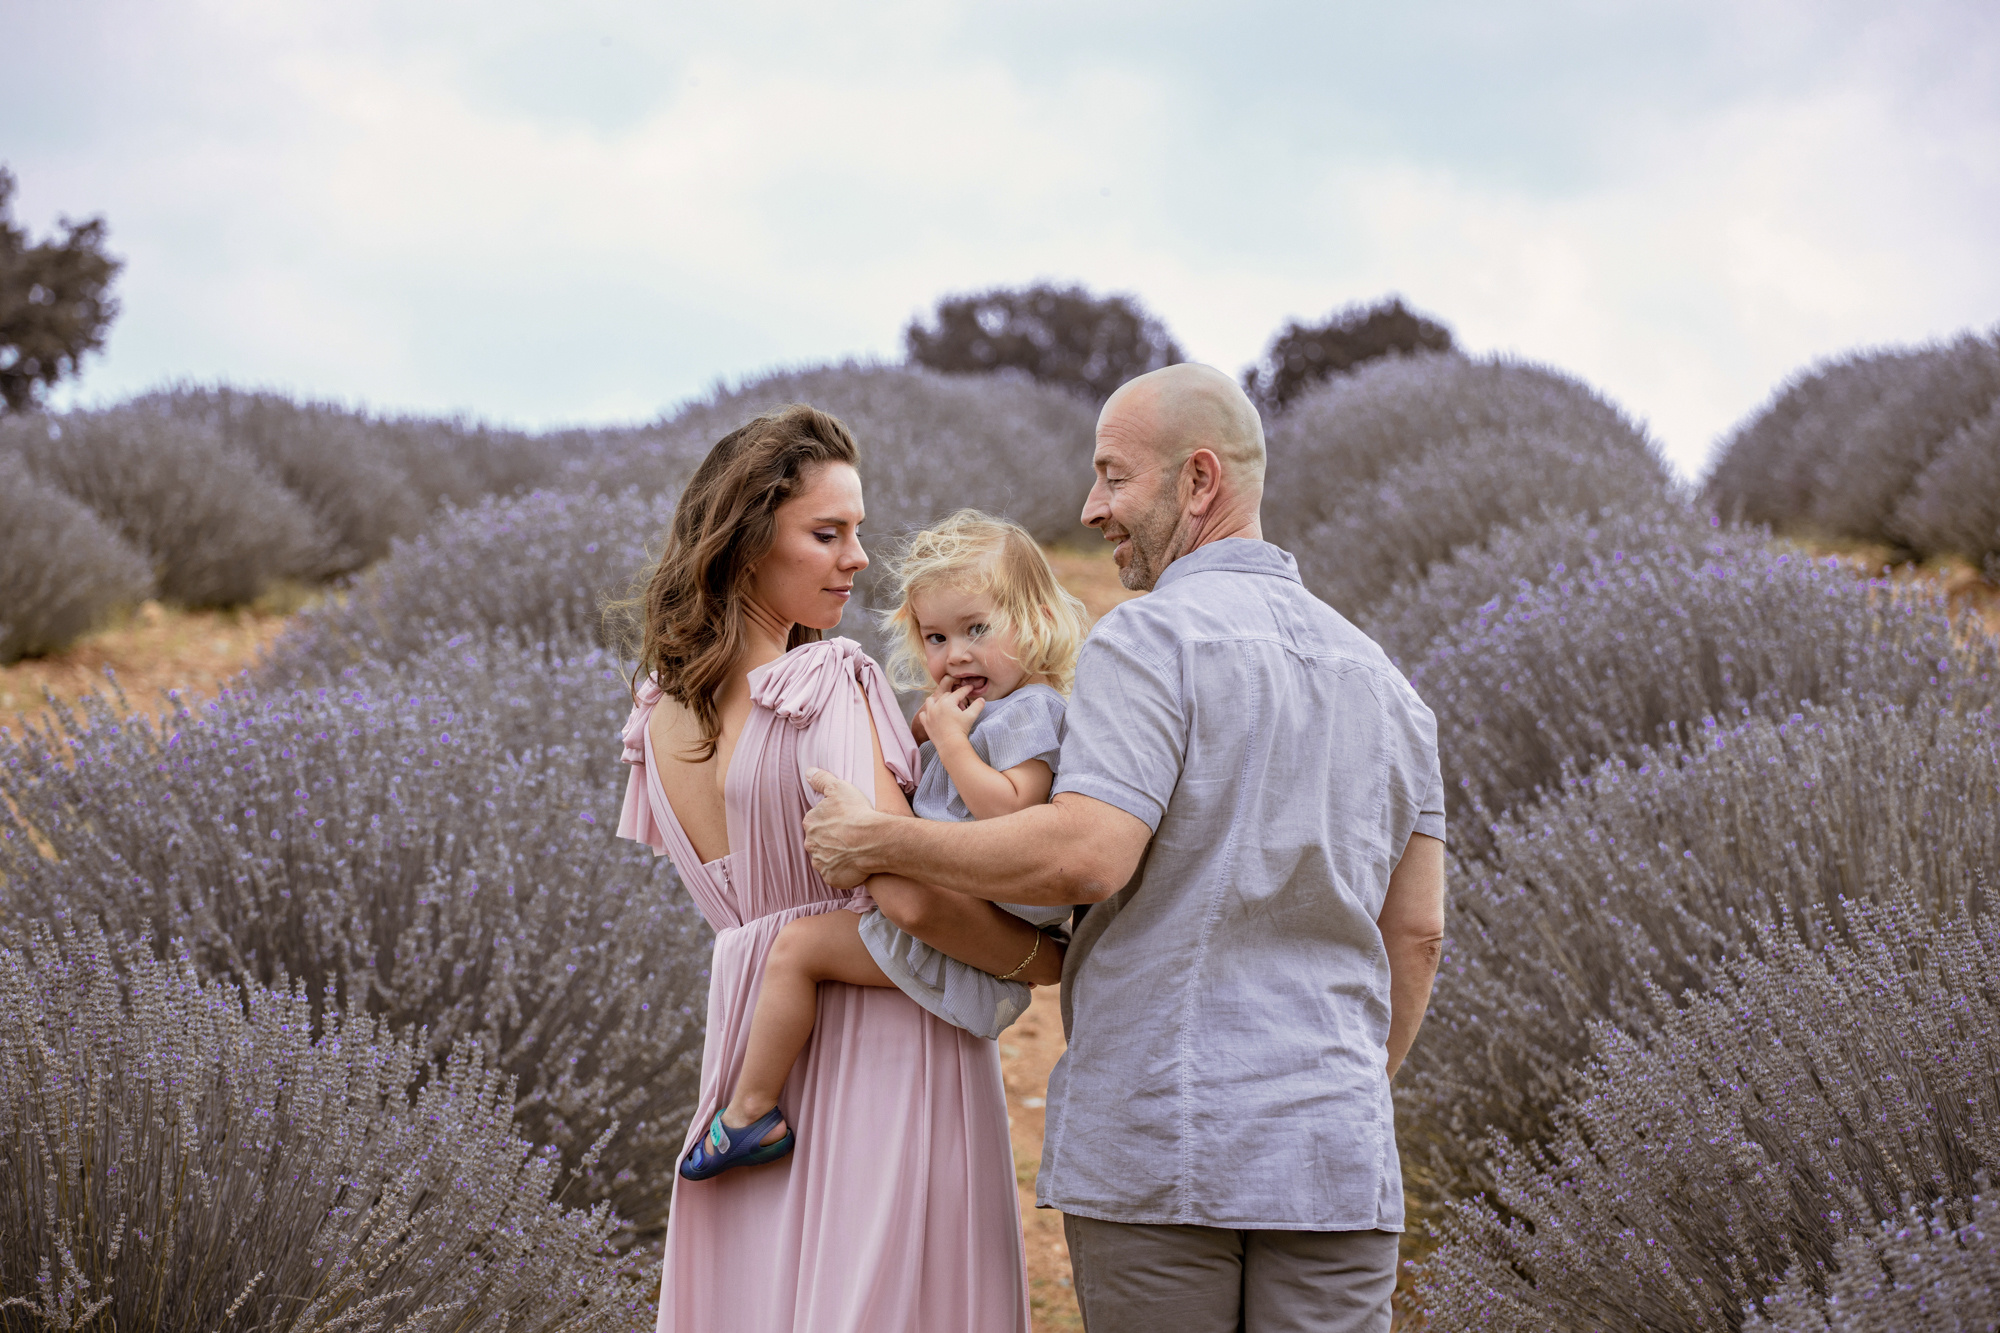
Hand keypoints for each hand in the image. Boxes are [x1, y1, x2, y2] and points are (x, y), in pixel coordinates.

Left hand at [802, 768, 889, 889]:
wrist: (872, 840)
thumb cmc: (856, 812)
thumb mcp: (839, 787)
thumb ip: (821, 779)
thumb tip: (808, 772)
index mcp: (810, 822)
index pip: (817, 822)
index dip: (831, 822)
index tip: (845, 822)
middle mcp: (810, 844)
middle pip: (819, 842)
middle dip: (831, 840)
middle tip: (850, 837)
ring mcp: (820, 863)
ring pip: (826, 859)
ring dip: (836, 856)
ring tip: (854, 851)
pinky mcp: (831, 878)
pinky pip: (835, 876)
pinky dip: (843, 872)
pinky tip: (855, 865)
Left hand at [915, 677, 983, 750]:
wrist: (951, 745)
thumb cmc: (961, 730)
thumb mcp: (971, 716)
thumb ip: (977, 705)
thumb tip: (982, 699)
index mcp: (948, 702)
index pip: (958, 692)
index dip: (966, 689)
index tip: (971, 687)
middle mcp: (936, 705)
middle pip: (946, 696)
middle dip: (955, 698)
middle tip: (962, 707)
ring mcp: (929, 714)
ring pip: (931, 700)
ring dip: (938, 701)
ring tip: (945, 706)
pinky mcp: (926, 723)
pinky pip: (924, 714)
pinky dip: (928, 713)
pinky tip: (934, 715)